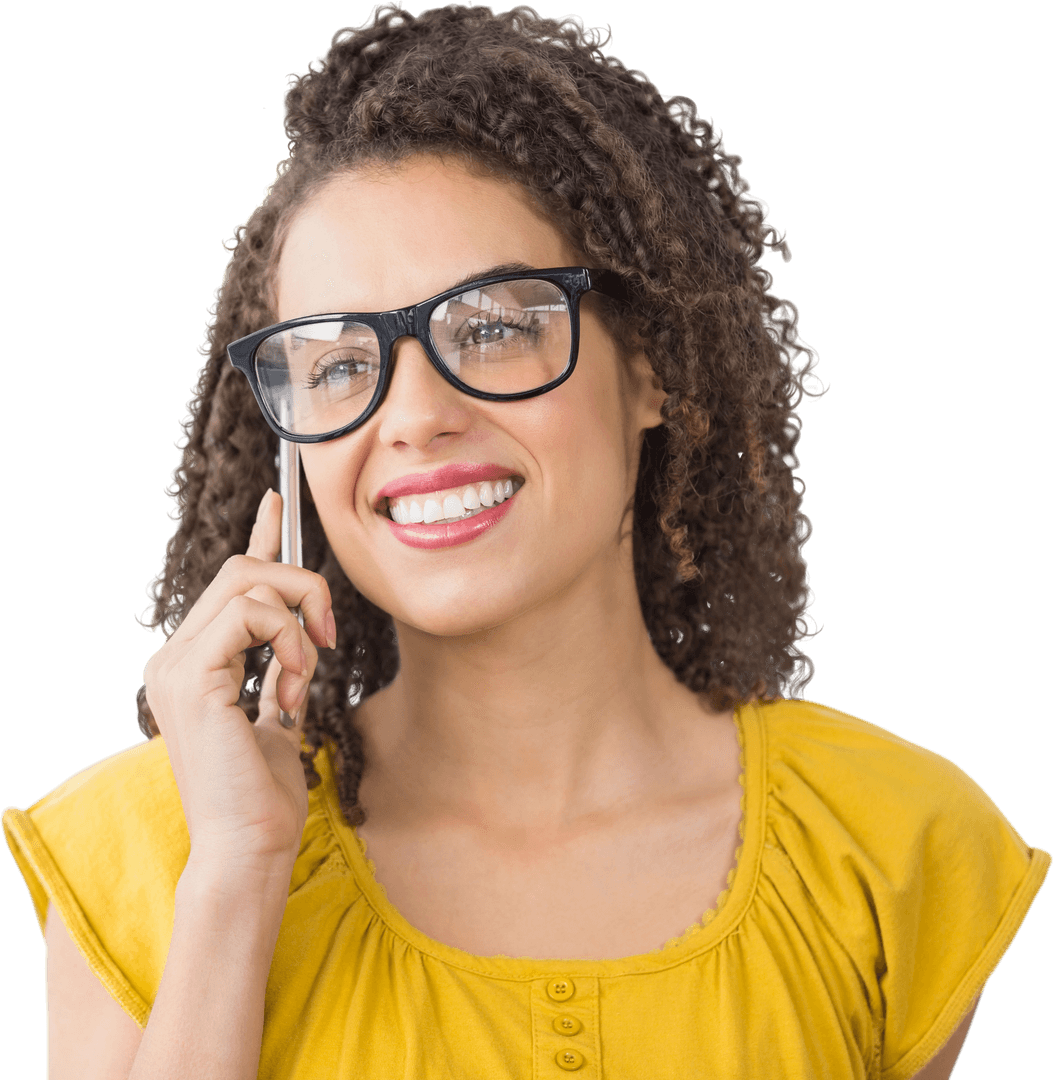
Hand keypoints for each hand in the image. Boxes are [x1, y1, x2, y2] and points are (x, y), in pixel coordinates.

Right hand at [142, 489, 336, 879]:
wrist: (249, 848)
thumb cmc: (265, 794)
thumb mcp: (280, 714)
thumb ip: (280, 667)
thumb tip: (302, 630)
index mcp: (195, 662)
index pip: (228, 582)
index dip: (259, 536)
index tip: (278, 499)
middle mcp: (176, 656)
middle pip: (244, 570)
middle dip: (303, 586)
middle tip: (329, 636)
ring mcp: (175, 664)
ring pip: (250, 581)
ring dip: (298, 622)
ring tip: (303, 677)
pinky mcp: (191, 676)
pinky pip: (253, 613)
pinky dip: (289, 642)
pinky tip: (293, 687)